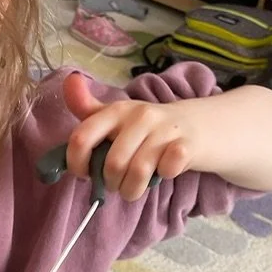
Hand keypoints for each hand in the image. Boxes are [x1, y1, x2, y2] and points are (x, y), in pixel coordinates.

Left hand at [63, 71, 205, 201]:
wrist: (203, 125)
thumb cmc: (152, 128)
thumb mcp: (119, 117)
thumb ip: (89, 110)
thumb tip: (68, 80)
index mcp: (116, 110)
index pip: (82, 138)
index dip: (76, 164)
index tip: (84, 174)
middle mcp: (140, 116)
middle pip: (112, 164)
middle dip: (111, 184)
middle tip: (117, 184)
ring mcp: (165, 129)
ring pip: (137, 172)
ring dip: (132, 190)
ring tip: (134, 188)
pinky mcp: (188, 144)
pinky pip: (167, 169)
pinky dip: (163, 178)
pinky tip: (163, 173)